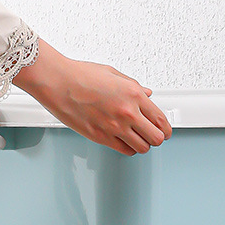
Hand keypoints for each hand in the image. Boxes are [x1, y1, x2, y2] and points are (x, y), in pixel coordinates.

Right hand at [14, 39, 171, 155]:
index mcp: (133, 95)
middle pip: (156, 138)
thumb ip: (133, 86)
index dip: (166, 128)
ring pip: (142, 148)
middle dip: (157, 138)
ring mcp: (114, 127)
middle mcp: (127, 113)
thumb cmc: (80, 75)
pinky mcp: (101, 137)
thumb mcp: (113, 74)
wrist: (58, 82)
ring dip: (143, 144)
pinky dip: (128, 148)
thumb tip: (146, 95)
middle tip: (154, 136)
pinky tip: (125, 142)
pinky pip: (124, 150)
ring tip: (139, 139)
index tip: (165, 130)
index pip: (160, 120)